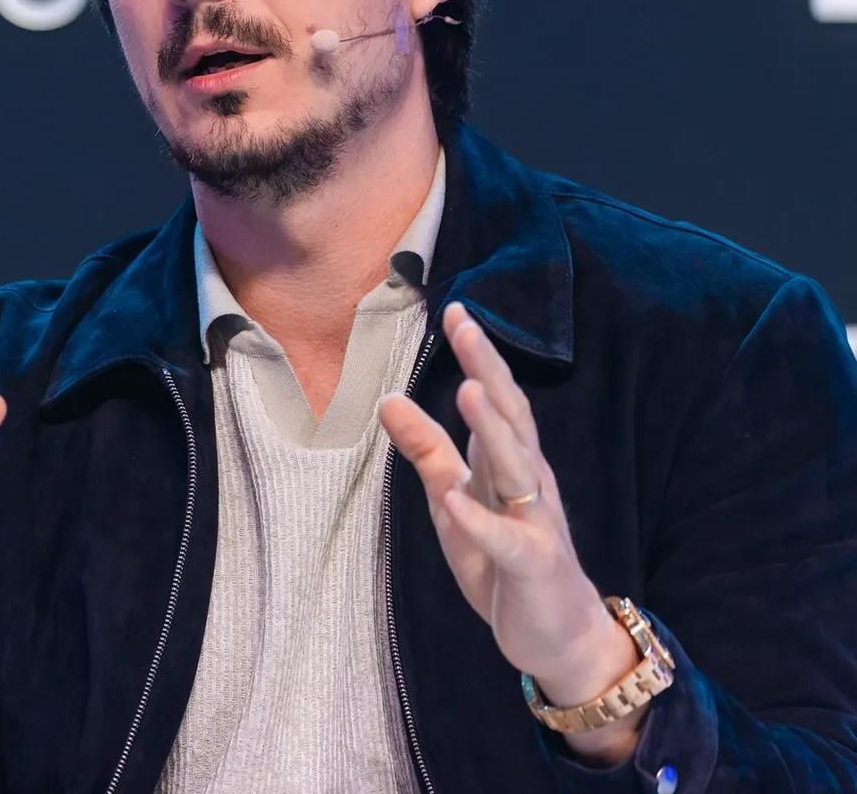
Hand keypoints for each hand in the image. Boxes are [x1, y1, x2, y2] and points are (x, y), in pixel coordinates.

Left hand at [378, 302, 643, 764]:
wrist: (557, 637)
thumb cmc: (504, 561)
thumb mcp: (455, 502)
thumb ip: (428, 453)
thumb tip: (388, 400)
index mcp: (509, 464)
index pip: (496, 399)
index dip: (478, 355)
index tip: (455, 308)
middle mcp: (529, 483)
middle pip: (511, 417)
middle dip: (488, 369)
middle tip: (465, 323)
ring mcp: (535, 523)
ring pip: (517, 469)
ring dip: (494, 430)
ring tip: (470, 389)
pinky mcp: (532, 566)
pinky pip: (505, 541)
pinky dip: (481, 521)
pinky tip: (457, 501)